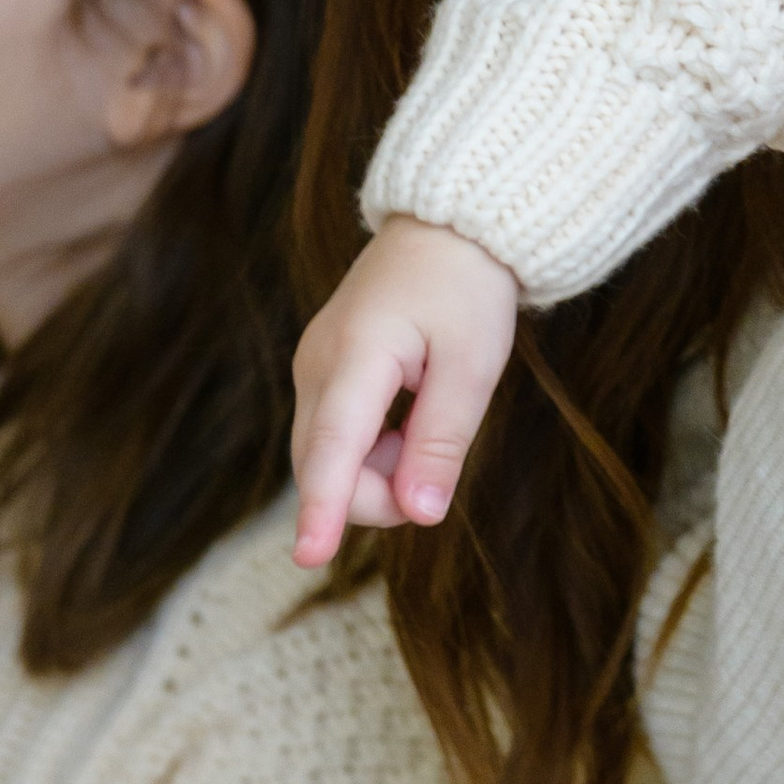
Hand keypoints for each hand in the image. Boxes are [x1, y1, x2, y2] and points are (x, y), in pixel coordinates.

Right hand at [291, 215, 521, 567]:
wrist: (447, 226)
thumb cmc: (465, 289)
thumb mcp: (473, 364)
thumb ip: (442, 441)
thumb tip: (420, 514)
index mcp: (357, 353)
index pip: (333, 446)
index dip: (324, 506)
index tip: (310, 557)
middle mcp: (316, 364)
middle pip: (325, 467)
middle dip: (377, 494)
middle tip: (437, 465)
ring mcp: (311, 368)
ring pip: (326, 459)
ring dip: (375, 472)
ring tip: (428, 420)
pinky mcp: (318, 374)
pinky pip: (332, 438)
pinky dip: (369, 451)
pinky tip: (407, 417)